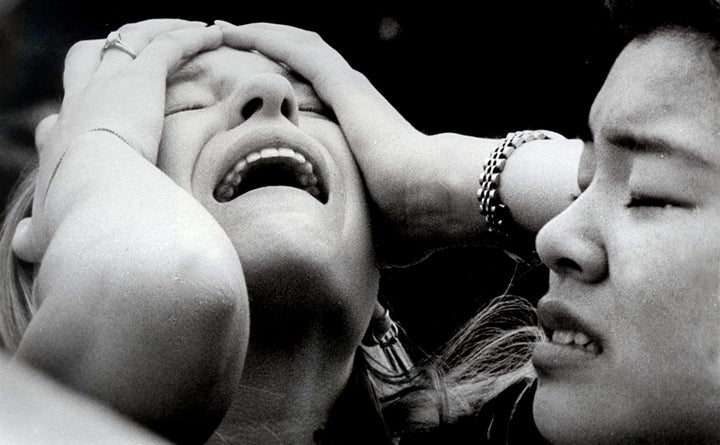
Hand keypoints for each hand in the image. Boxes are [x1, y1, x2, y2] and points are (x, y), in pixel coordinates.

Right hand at [15, 19, 222, 261]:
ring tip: (193, 30)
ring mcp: (110, 85)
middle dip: (112, 51)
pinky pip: (168, 47)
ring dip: (162, 31)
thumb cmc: (77, 223)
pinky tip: (214, 34)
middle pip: (87, 56)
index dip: (79, 107)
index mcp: (63, 138)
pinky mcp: (141, 79)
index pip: (63, 111)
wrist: (99, 203)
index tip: (105, 113)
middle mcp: (81, 103)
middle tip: (141, 56)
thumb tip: (19, 244)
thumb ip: (33, 235)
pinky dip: (192, 37)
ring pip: (132, 39)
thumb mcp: (45, 232)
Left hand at [218, 21, 434, 262]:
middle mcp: (352, 99)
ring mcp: (350, 89)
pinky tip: (235, 31)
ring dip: (260, 35)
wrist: (433, 199)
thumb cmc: (406, 218)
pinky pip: (297, 51)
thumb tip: (332, 253)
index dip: (284, 83)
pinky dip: (264, 37)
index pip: (313, 92)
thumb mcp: (361, 217)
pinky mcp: (345, 86)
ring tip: (223, 30)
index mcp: (355, 126)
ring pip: (298, 46)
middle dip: (266, 50)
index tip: (253, 85)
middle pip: (303, 61)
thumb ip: (343, 223)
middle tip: (228, 43)